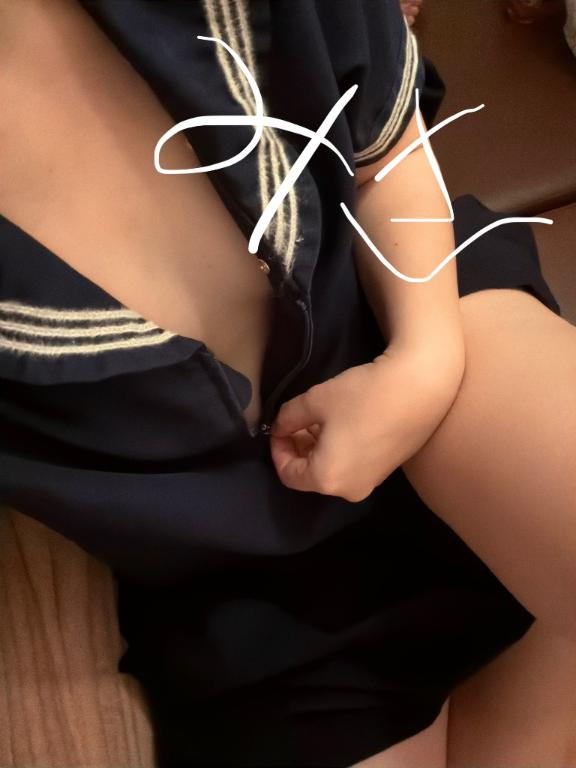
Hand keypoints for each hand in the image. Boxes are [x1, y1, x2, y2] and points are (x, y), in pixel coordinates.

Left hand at [269, 337, 464, 501]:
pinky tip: (342, 424)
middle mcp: (349, 490)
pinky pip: (352, 466)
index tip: (277, 427)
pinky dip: (339, 450)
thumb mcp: (315, 401)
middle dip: (298, 448)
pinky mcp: (387, 470)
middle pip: (311, 476)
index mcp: (327, 479)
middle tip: (295, 421)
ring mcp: (371, 482)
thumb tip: (280, 426)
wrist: (419, 387)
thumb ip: (288, 418)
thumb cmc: (362, 396)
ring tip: (318, 419)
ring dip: (319, 448)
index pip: (288, 475)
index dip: (278, 450)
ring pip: (332, 470)